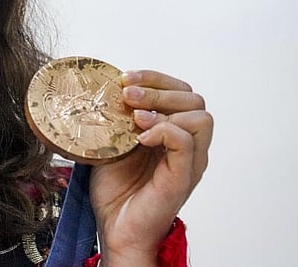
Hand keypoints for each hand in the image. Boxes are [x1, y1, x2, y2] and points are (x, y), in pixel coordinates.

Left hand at [89, 70, 212, 265]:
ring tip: (134, 116)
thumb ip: (119, 117)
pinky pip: (188, 143)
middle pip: (194, 99)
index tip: (125, 78)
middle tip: (127, 95)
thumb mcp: (113, 141)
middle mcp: (188, 145)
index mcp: (174, 132)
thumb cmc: (115, 187)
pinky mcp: (183, 177)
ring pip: (200, 117)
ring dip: (163, 107)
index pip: (181, 91)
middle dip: (158, 88)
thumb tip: (105, 87)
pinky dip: (165, 131)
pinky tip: (140, 137)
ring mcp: (189, 161)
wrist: (115, 226)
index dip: (156, 78)